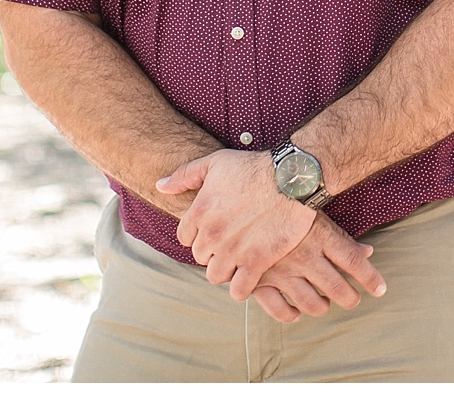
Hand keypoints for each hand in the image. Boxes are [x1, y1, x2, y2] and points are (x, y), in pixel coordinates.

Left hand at [156, 149, 315, 298]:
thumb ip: (185, 175)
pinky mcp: (255, 263)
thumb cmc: (254, 167)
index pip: (185, 238)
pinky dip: (242, 287)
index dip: (199, 234)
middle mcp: (212, 235)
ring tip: (239, 260)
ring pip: (216, 276)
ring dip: (225, 270)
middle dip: (213, 251)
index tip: (215, 230)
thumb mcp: (215, 162)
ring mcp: (233, 251)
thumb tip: (161, 185)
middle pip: (201, 257)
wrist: (292, 178)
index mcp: (199, 212)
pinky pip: (238, 290)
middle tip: (231, 243)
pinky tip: (250, 276)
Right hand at [249, 212, 387, 323]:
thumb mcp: (316, 215)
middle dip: (349, 298)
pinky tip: (296, 312)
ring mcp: (282, 270)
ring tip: (324, 304)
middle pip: (335, 286)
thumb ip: (342, 239)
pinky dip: (290, 315)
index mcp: (320, 235)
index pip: (354, 262)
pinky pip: (279, 309)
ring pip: (311, 303)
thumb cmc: (285, 204)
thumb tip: (369, 253)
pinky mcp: (259, 280)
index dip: (370, 278)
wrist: (242, 198)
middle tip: (352, 300)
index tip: (380, 290)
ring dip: (321, 307)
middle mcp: (304, 255)